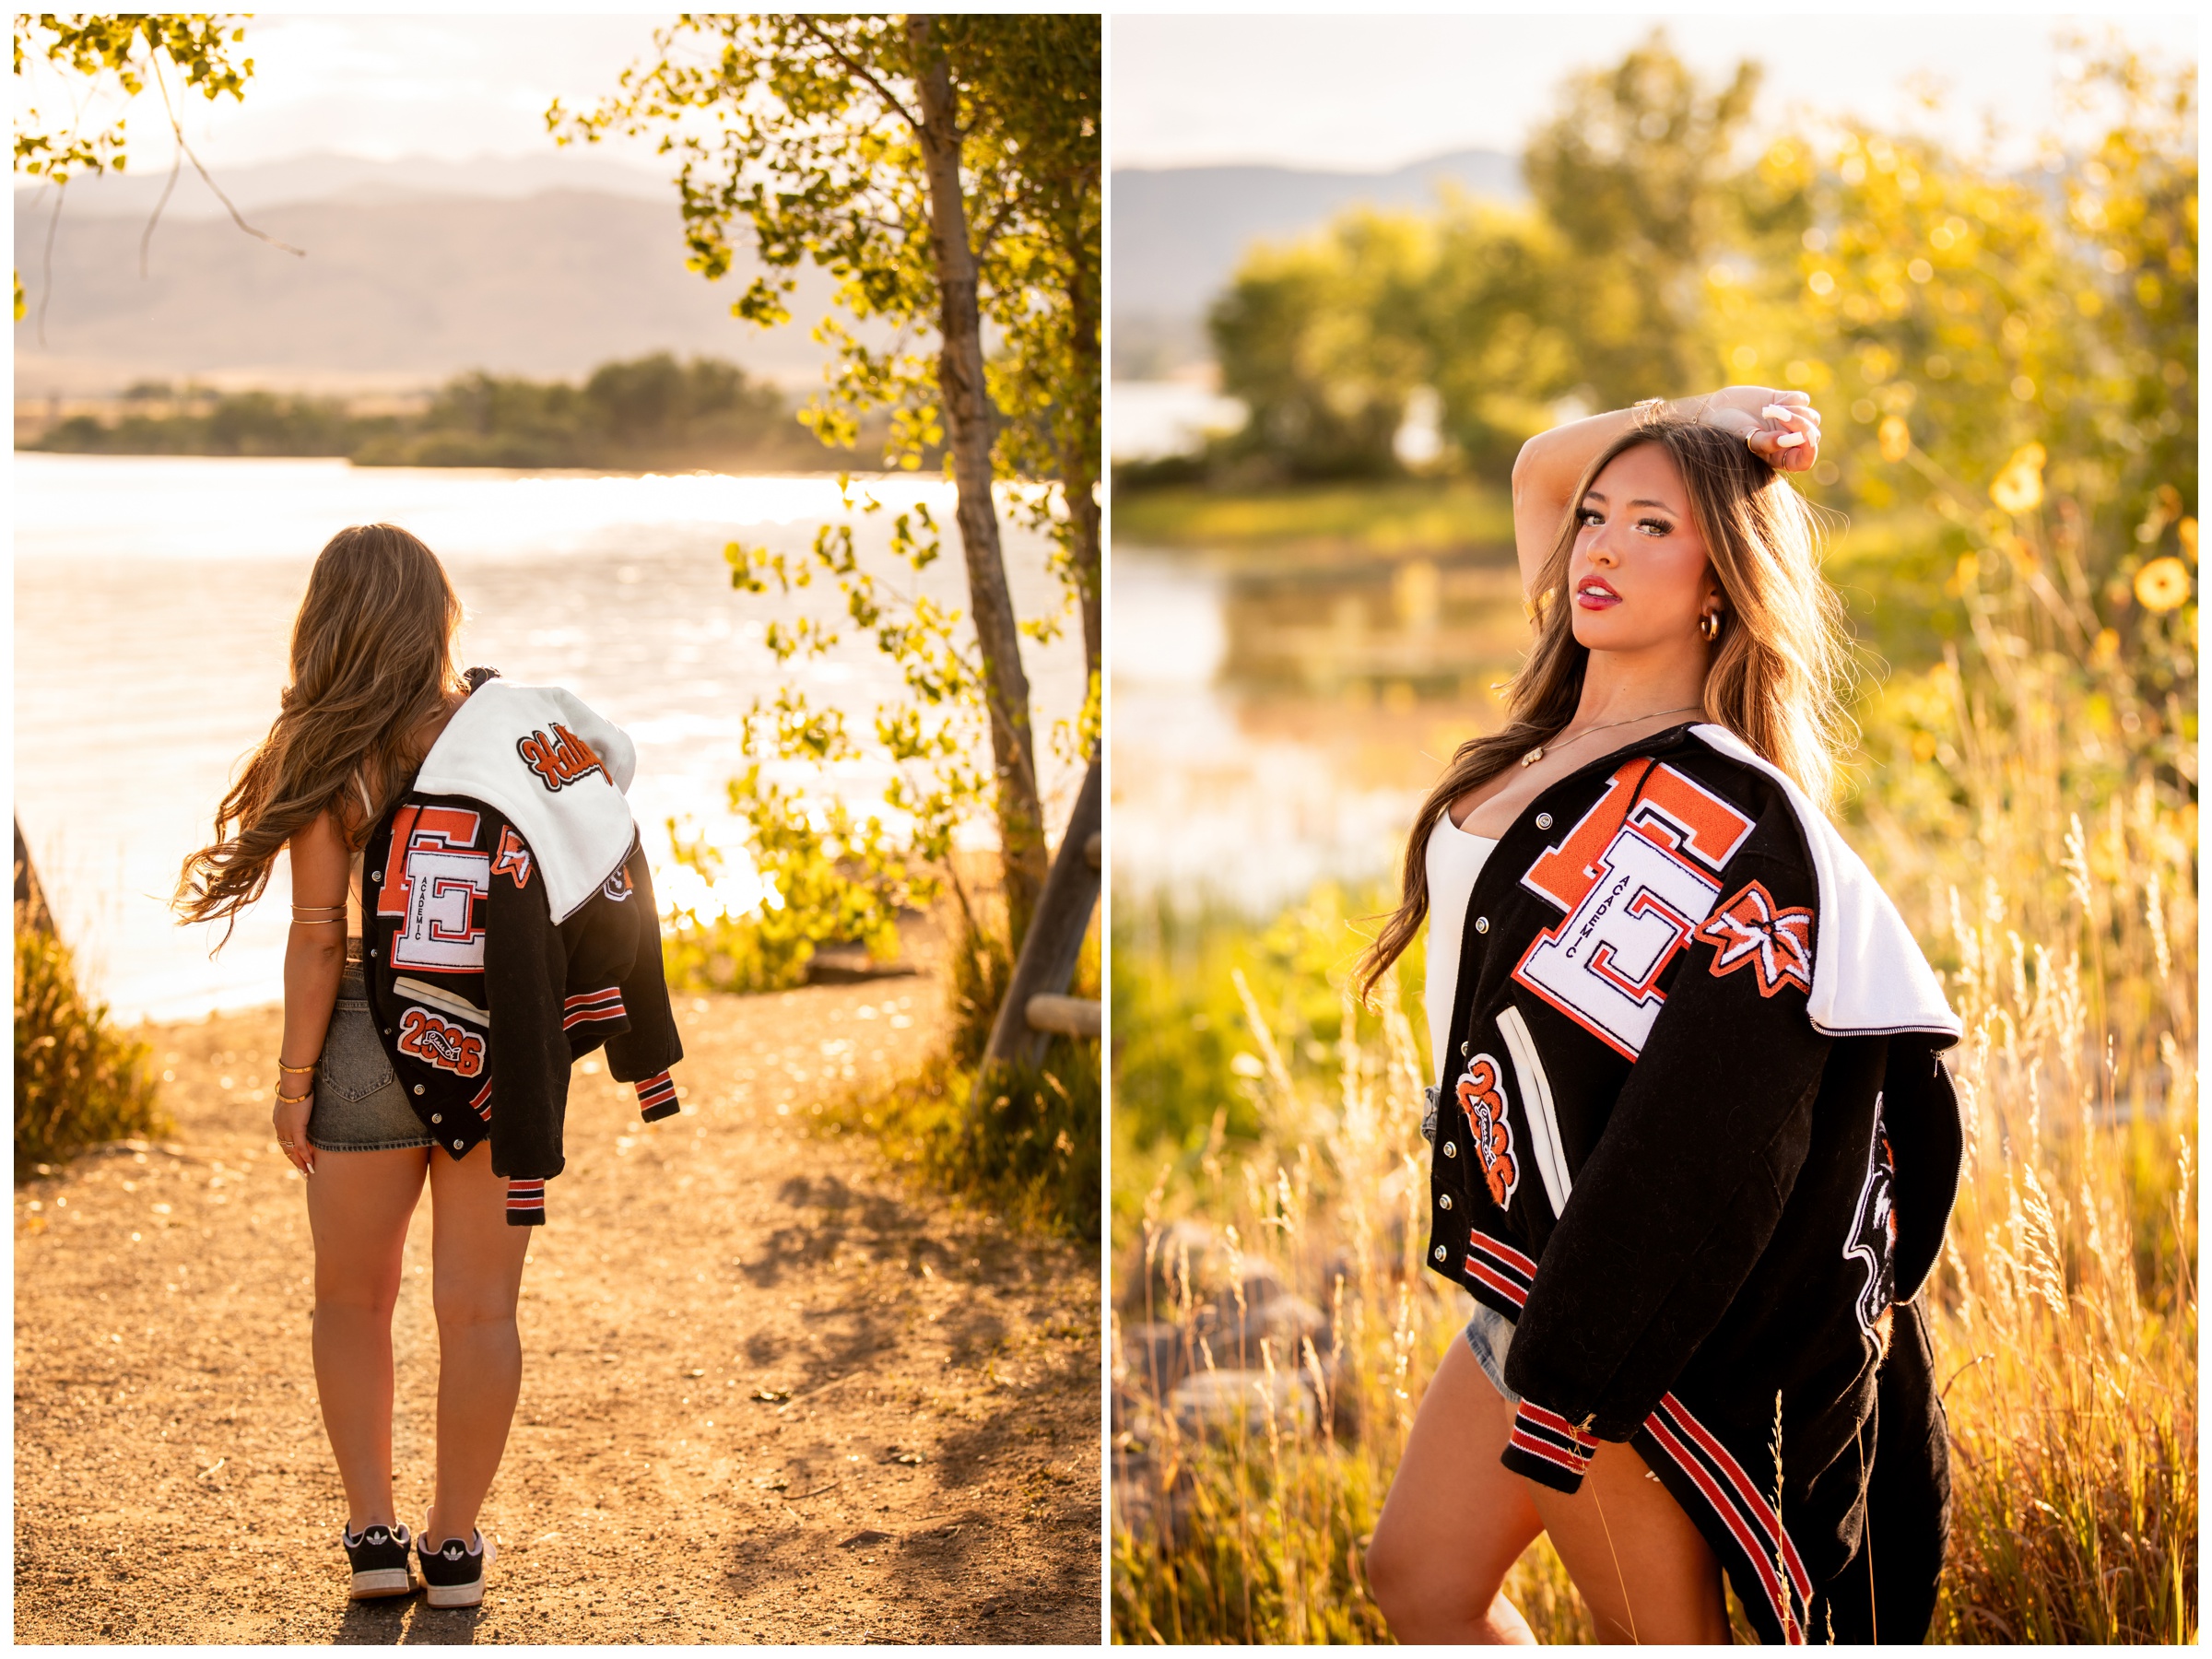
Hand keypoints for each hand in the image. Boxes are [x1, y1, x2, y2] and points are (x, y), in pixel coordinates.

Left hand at [272, 1090, 315, 1174]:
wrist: (294, 1083)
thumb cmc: (296, 1086)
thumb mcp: (294, 1097)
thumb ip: (297, 1103)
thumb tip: (304, 1098)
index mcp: (278, 1121)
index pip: (284, 1140)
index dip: (291, 1151)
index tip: (296, 1158)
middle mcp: (280, 1128)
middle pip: (287, 1150)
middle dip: (295, 1162)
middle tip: (302, 1172)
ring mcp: (287, 1130)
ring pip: (293, 1152)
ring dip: (300, 1164)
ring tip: (307, 1174)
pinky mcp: (296, 1129)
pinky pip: (301, 1148)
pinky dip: (306, 1158)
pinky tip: (312, 1166)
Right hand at [1691, 386, 1819, 473]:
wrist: (1717, 410)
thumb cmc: (1727, 431)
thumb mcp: (1744, 440)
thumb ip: (1765, 442)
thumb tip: (1786, 439)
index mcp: (1779, 456)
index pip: (1805, 459)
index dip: (1810, 450)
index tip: (1806, 438)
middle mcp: (1788, 440)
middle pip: (1812, 435)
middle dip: (1801, 425)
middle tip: (1780, 418)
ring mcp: (1789, 422)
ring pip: (1812, 417)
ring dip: (1795, 411)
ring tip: (1770, 411)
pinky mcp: (1787, 402)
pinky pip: (1803, 400)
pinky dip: (1791, 400)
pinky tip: (1772, 403)